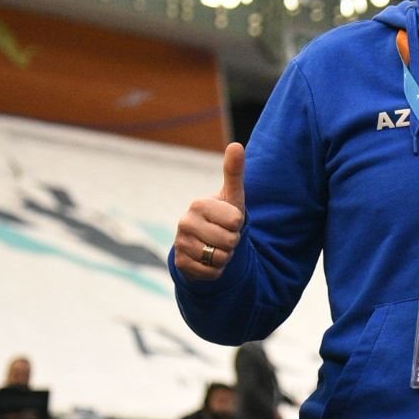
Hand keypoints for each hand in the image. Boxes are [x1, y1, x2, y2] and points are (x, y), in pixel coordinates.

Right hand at [173, 142, 246, 279]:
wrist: (206, 241)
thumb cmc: (223, 215)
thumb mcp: (232, 195)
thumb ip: (234, 171)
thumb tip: (236, 144)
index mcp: (198, 204)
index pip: (236, 220)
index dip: (239, 223)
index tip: (229, 220)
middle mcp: (185, 223)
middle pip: (229, 241)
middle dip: (233, 242)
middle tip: (223, 235)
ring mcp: (180, 244)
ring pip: (220, 258)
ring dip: (225, 256)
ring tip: (216, 246)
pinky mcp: (181, 264)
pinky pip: (212, 273)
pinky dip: (216, 270)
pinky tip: (208, 260)